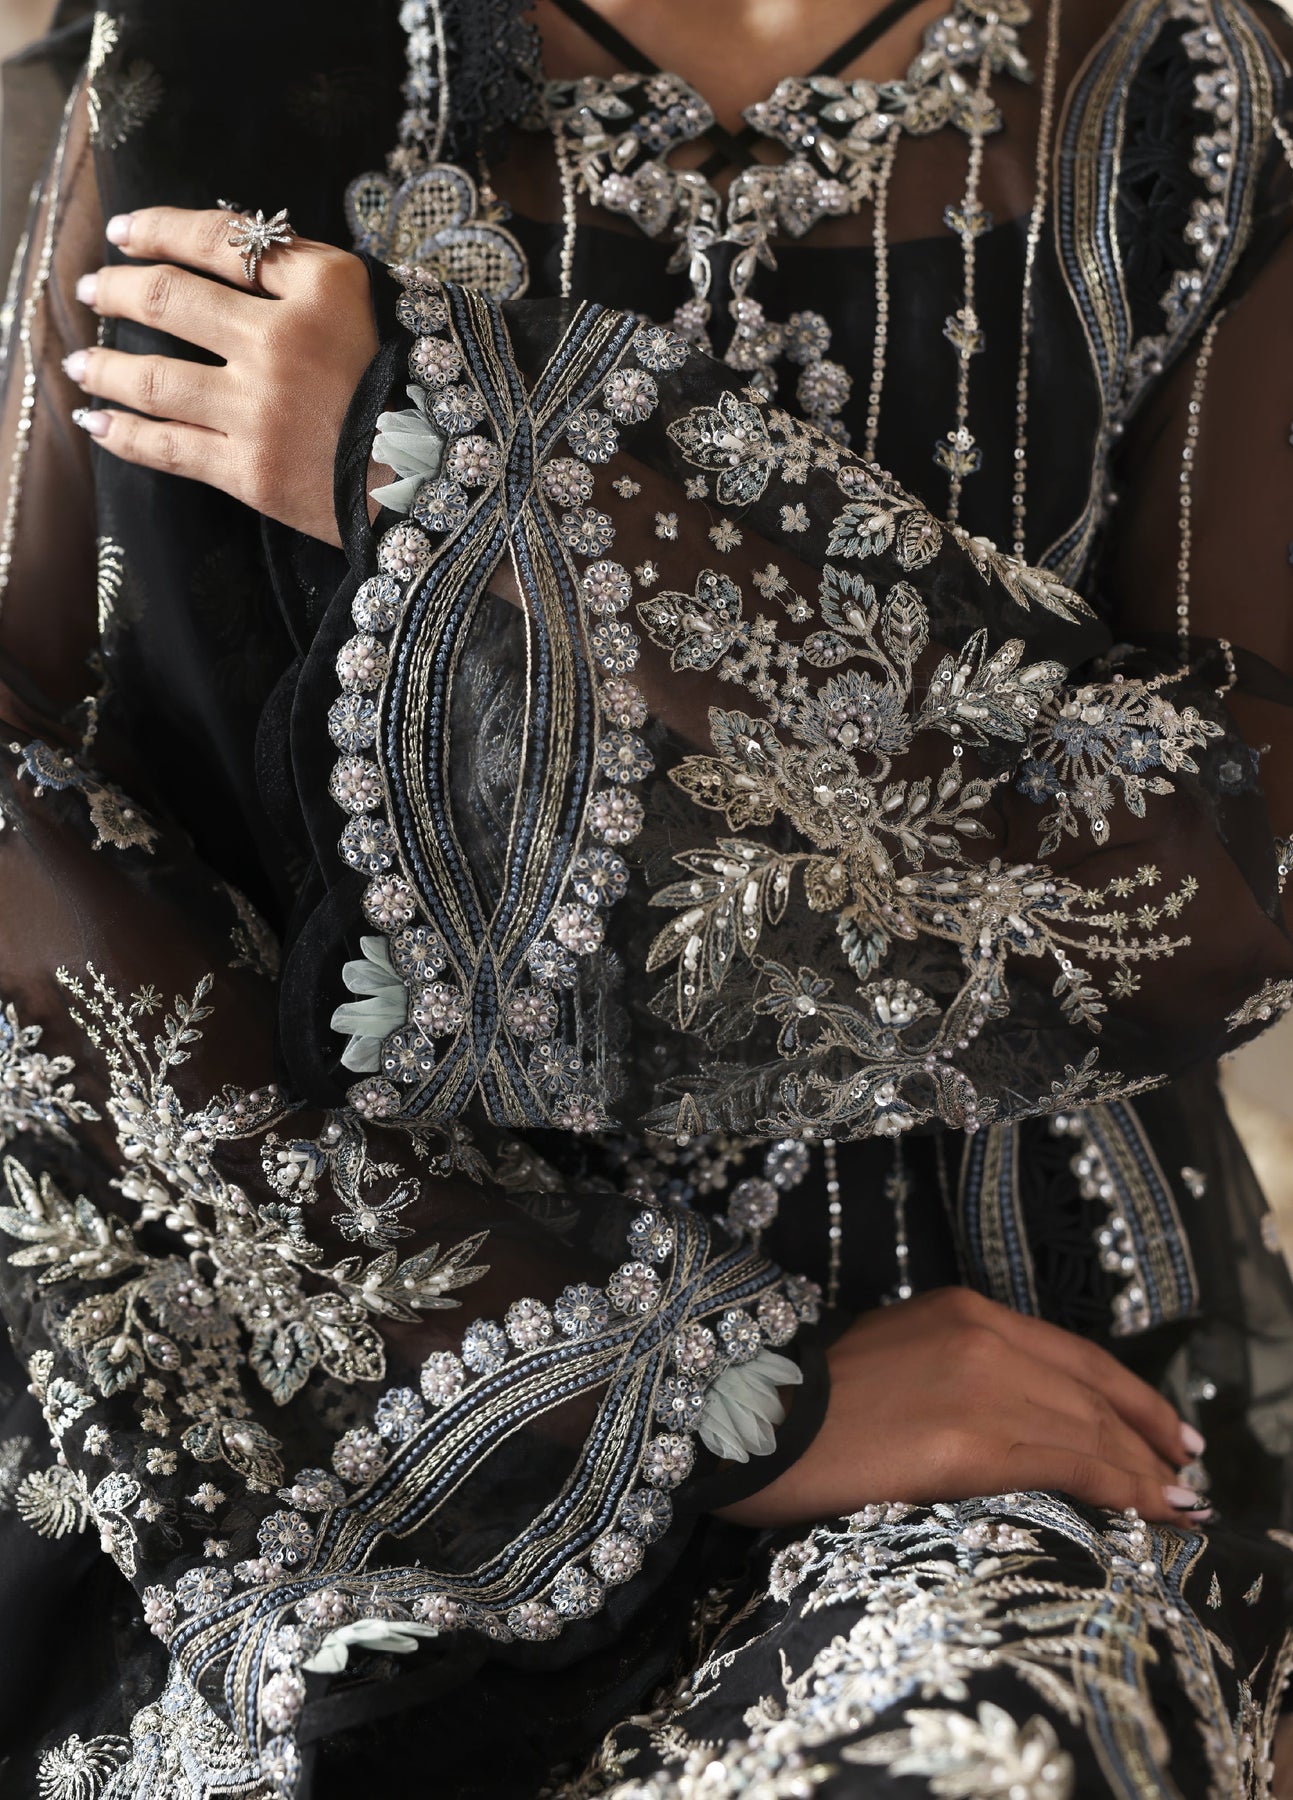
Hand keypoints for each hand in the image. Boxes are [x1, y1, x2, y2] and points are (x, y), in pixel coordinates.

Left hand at [63, 206, 378, 546]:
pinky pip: (165, 446)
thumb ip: (306, 272)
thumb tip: (228, 246)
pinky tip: (97, 423)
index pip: (220, 239)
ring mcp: (259, 408)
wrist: (442, 480)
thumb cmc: (412, 388)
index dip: (158, 227)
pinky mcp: (249, 470)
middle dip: (115, 288)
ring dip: (103, 366)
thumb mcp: (374, 304)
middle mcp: (282, 341)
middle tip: (91, 289)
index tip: (124, 232)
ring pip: (150, 376)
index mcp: (322, 288)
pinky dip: (121, 433)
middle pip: (168, 298)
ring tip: (81, 362)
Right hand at [720, 1285, 1209, 1529]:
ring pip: (1091, 1427)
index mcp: (960, 1309)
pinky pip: (1071, 1462)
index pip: (1072, 1352)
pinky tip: (1153, 1509)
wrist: (747, 1418)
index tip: (1164, 1425)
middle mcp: (981, 1334)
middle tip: (1188, 1471)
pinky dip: (1125, 1487)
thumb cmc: (803, 1403)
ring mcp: (979, 1384)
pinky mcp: (970, 1439)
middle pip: (1092, 1388)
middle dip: (1150, 1432)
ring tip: (1181, 1502)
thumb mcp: (891, 1357)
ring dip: (1147, 1468)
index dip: (1128, 1391)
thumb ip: (952, 1370)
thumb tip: (1002, 1413)